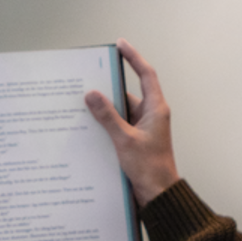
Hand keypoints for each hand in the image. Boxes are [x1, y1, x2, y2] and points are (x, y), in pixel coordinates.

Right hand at [86, 39, 181, 207]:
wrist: (158, 195)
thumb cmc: (150, 168)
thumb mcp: (124, 139)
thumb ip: (107, 116)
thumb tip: (92, 95)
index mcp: (156, 109)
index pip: (146, 74)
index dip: (133, 57)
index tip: (120, 45)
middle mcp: (151, 115)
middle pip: (128, 92)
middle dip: (109, 87)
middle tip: (89, 78)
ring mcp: (143, 128)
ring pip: (121, 111)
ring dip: (105, 110)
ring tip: (83, 104)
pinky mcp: (135, 141)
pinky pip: (118, 125)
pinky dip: (106, 125)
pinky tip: (89, 127)